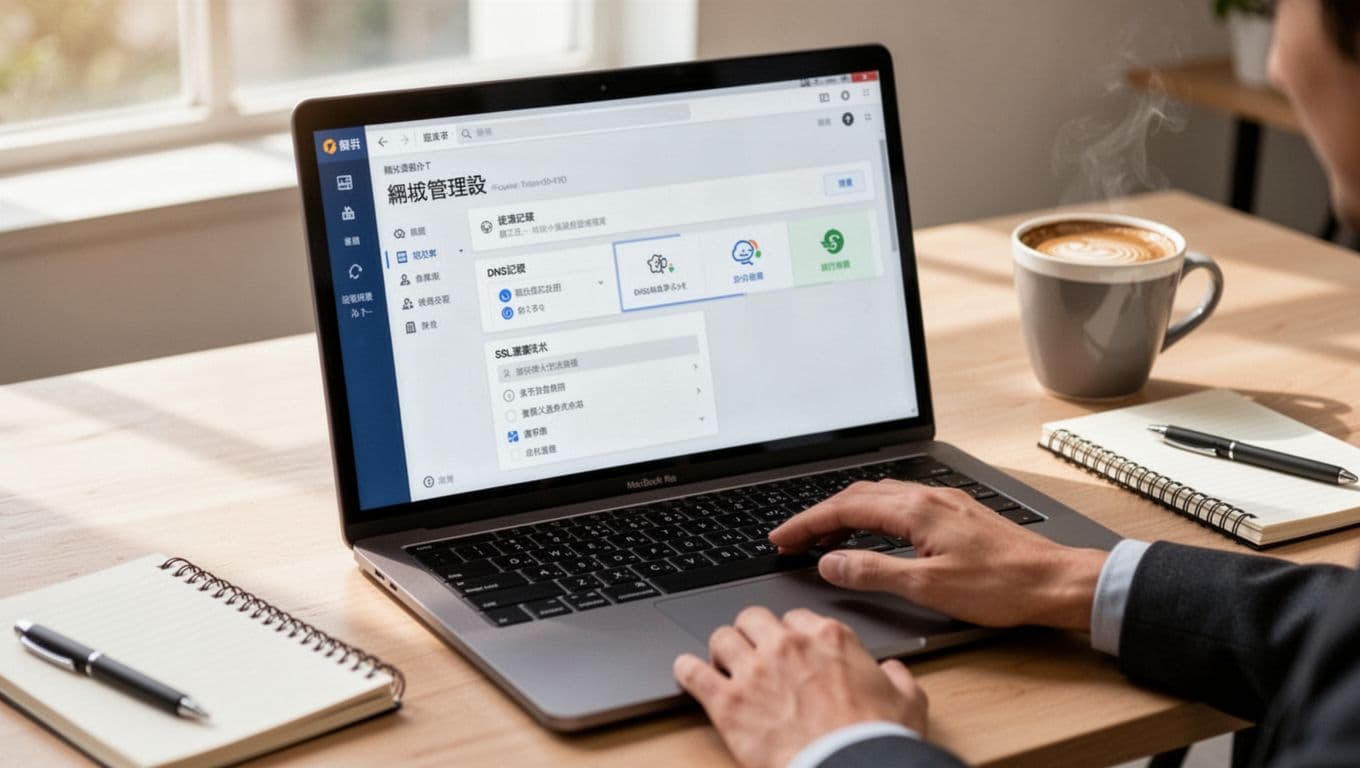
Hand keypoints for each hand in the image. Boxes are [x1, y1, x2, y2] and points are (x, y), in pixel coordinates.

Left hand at [674, 606, 926, 767]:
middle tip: (754, 652)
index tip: (790, 647)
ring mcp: (754, 671)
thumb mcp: (908, 702)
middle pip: (753, 618)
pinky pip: (692, 672)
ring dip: (722, 649)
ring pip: (722, 637)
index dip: (791, 633)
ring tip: (723, 663)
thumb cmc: (876, 738)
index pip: (797, 617)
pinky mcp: (728, 702)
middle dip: (752, 633)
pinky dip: (687, 670)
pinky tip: (688, 672)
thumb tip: (893, 671)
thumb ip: (898, 678)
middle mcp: (787, 645)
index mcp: (828, 638)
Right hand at [769, 480, 1107, 629]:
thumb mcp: (928, 587)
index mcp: (915, 510)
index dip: (807, 523)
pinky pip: (900, 501)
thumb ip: (873, 572)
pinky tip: (874, 528)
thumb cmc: (1001, 587)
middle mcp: (927, 497)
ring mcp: (943, 501)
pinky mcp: (956, 512)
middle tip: (791, 537)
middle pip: (857, 495)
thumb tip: (831, 563)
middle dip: (818, 514)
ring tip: (822, 534)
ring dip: (844, 510)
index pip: (844, 508)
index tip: (780, 537)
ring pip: (879, 495)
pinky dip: (872, 512)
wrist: (1055, 581)